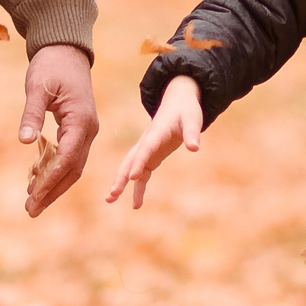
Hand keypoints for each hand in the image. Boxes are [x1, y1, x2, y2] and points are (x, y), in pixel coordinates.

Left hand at [19, 44, 99, 215]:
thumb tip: (25, 141)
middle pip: (74, 169)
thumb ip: (31, 113)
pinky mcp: (78, 128)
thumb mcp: (37, 87)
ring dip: (54, 185)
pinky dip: (54, 171)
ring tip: (33, 203)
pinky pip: (69, 155)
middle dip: (53, 191)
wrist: (66, 50)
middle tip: (31, 210)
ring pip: (73, 166)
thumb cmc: (51, 65)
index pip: (68, 159)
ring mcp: (86, 130)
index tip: (34, 197)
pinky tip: (37, 179)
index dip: (51, 180)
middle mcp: (88, 129)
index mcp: (81, 120)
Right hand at [106, 73, 204, 209]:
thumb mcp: (193, 119)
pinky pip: (142, 174)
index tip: (132, 177)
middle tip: (113, 193)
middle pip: (131, 160)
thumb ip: (192, 133)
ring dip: (121, 182)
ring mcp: (147, 149)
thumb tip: (194, 148)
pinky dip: (137, 187)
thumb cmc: (186, 110)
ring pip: (130, 167)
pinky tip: (136, 203)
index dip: (139, 162)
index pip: (146, 148)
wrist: (178, 102)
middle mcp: (147, 142)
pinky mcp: (151, 156)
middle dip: (121, 176)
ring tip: (110, 199)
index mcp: (157, 132)